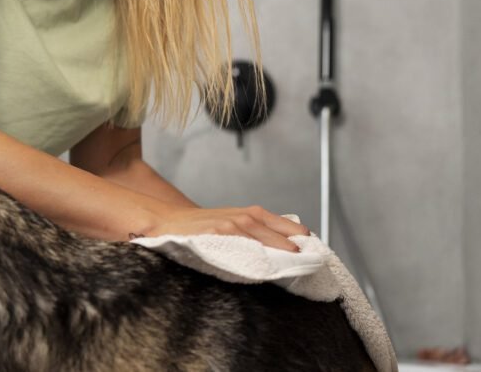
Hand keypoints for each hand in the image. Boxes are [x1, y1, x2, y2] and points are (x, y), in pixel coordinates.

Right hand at [141, 205, 310, 251]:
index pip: (283, 224)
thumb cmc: (200, 226)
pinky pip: (239, 249)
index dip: (299, 237)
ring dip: (279, 251)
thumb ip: (255, 231)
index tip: (315, 249)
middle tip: (310, 261)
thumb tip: (285, 247)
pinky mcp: (214, 237)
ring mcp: (228, 227)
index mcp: (249, 214)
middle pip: (277, 234)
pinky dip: (253, 257)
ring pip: (261, 240)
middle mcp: (242, 218)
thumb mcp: (231, 221)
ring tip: (294, 262)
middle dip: (294, 247)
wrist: (165, 222)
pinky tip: (264, 267)